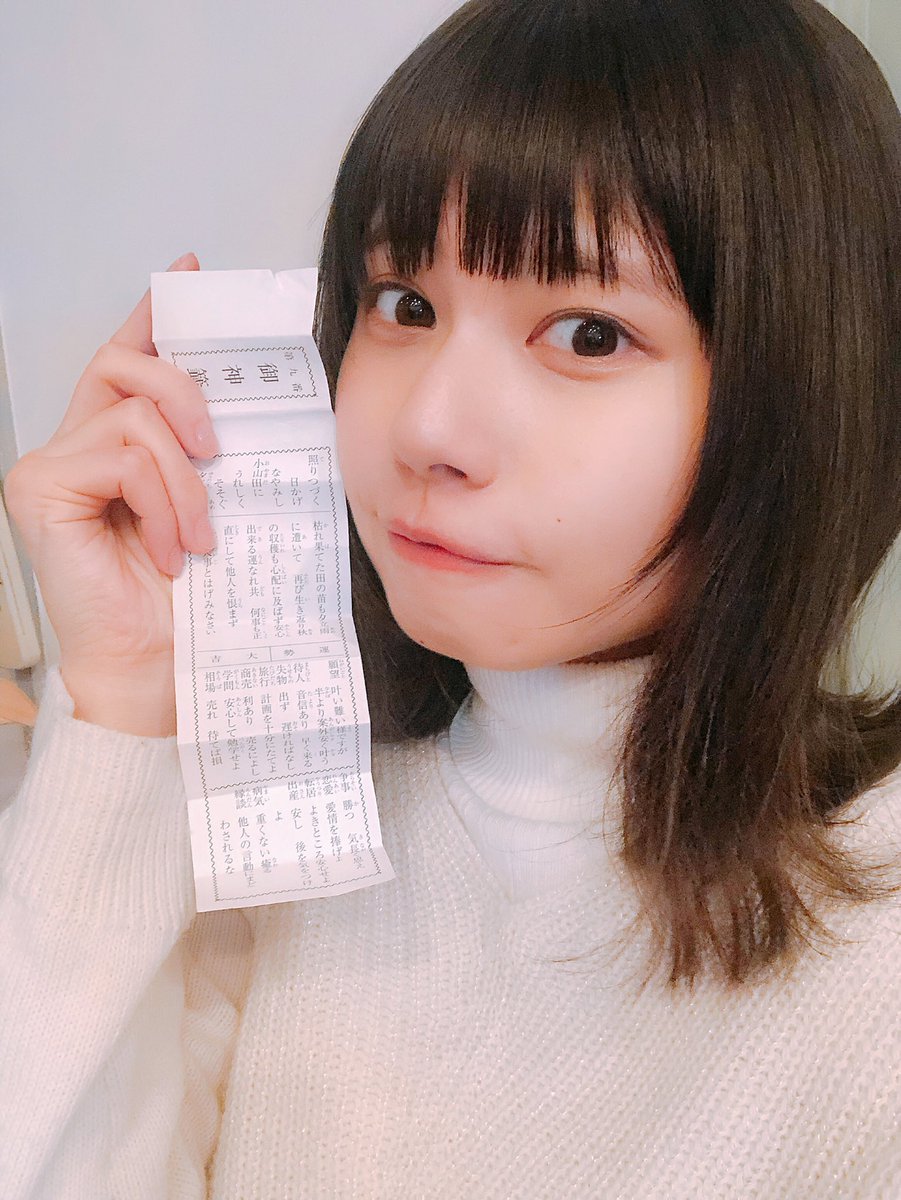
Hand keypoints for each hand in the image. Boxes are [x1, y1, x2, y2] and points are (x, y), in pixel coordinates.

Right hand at [5, 253, 215, 734]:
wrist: (158, 672)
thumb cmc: (186, 604)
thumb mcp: (214, 507)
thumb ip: (209, 453)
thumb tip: (244, 403)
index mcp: (115, 450)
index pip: (127, 362)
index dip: (154, 315)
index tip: (191, 277)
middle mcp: (74, 448)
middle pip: (127, 366)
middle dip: (187, 394)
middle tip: (217, 452)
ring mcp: (50, 467)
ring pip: (136, 415)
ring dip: (186, 480)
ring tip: (197, 538)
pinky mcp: (39, 489)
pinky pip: (123, 455)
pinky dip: (162, 501)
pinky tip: (170, 551)